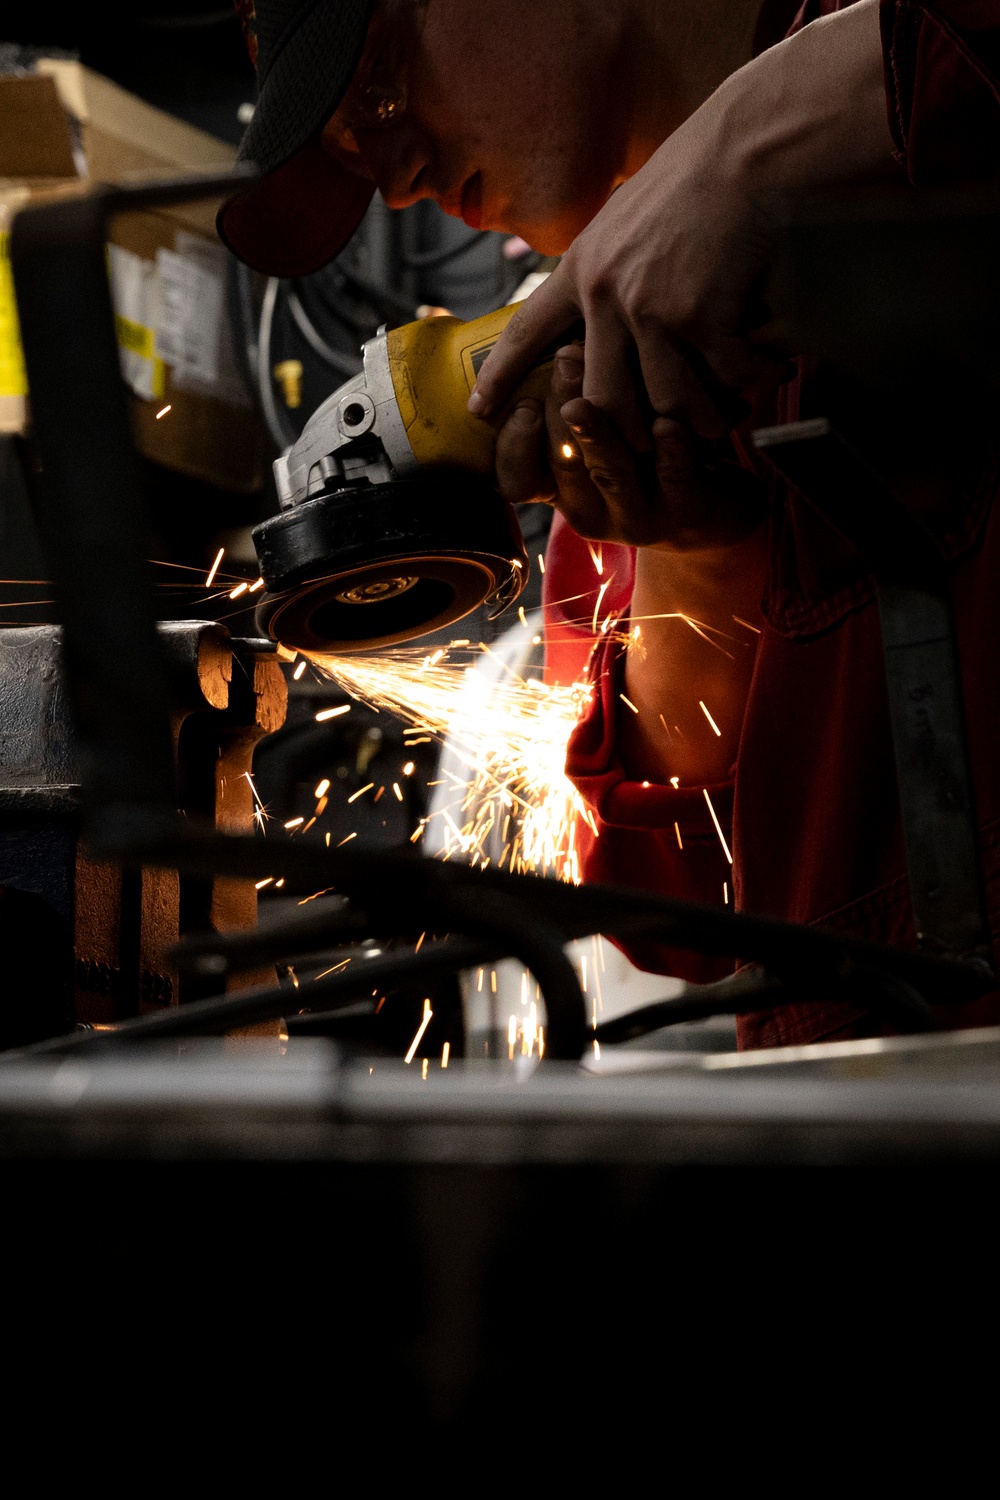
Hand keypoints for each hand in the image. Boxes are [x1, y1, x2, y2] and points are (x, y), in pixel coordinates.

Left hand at [473, 0, 891, 442]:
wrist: (744, 150)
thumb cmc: (694, 177)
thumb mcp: (624, 216)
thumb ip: (604, 266)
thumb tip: (591, 306)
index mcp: (582, 270)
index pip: (528, 332)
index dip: (502, 376)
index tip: (480, 411)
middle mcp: (606, 296)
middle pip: (604, 400)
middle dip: (631, 434)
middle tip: (654, 446)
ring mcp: (652, 310)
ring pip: (667, 403)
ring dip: (701, 418)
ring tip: (725, 419)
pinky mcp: (701, 317)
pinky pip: (723, 380)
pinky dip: (751, 383)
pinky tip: (771, 374)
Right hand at [495, 343, 765, 551]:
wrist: (724, 500)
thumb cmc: (648, 446)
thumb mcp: (603, 417)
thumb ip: (569, 389)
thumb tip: (544, 329)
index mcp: (559, 488)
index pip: (515, 478)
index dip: (513, 443)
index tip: (513, 400)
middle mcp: (589, 509)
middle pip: (562, 466)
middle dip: (560, 410)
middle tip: (565, 357)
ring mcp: (637, 517)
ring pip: (610, 472)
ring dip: (604, 430)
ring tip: (600, 389)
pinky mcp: (686, 513)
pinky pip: (674, 477)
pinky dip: (670, 447)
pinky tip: (669, 420)